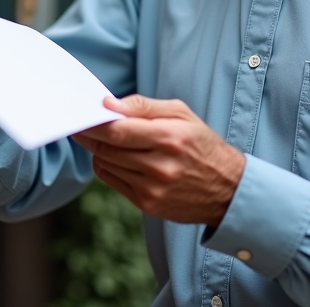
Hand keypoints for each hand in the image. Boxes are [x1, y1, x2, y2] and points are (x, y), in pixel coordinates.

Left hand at [74, 95, 245, 226]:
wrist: (227, 188)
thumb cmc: (202, 144)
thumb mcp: (182, 114)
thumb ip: (144, 106)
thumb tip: (110, 104)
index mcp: (168, 137)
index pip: (117, 131)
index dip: (94, 123)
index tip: (82, 116)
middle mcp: (159, 166)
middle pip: (107, 148)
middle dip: (90, 136)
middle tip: (82, 126)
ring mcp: (152, 188)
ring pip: (106, 165)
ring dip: (98, 150)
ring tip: (102, 140)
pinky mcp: (147, 204)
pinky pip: (113, 182)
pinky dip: (106, 167)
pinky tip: (114, 158)